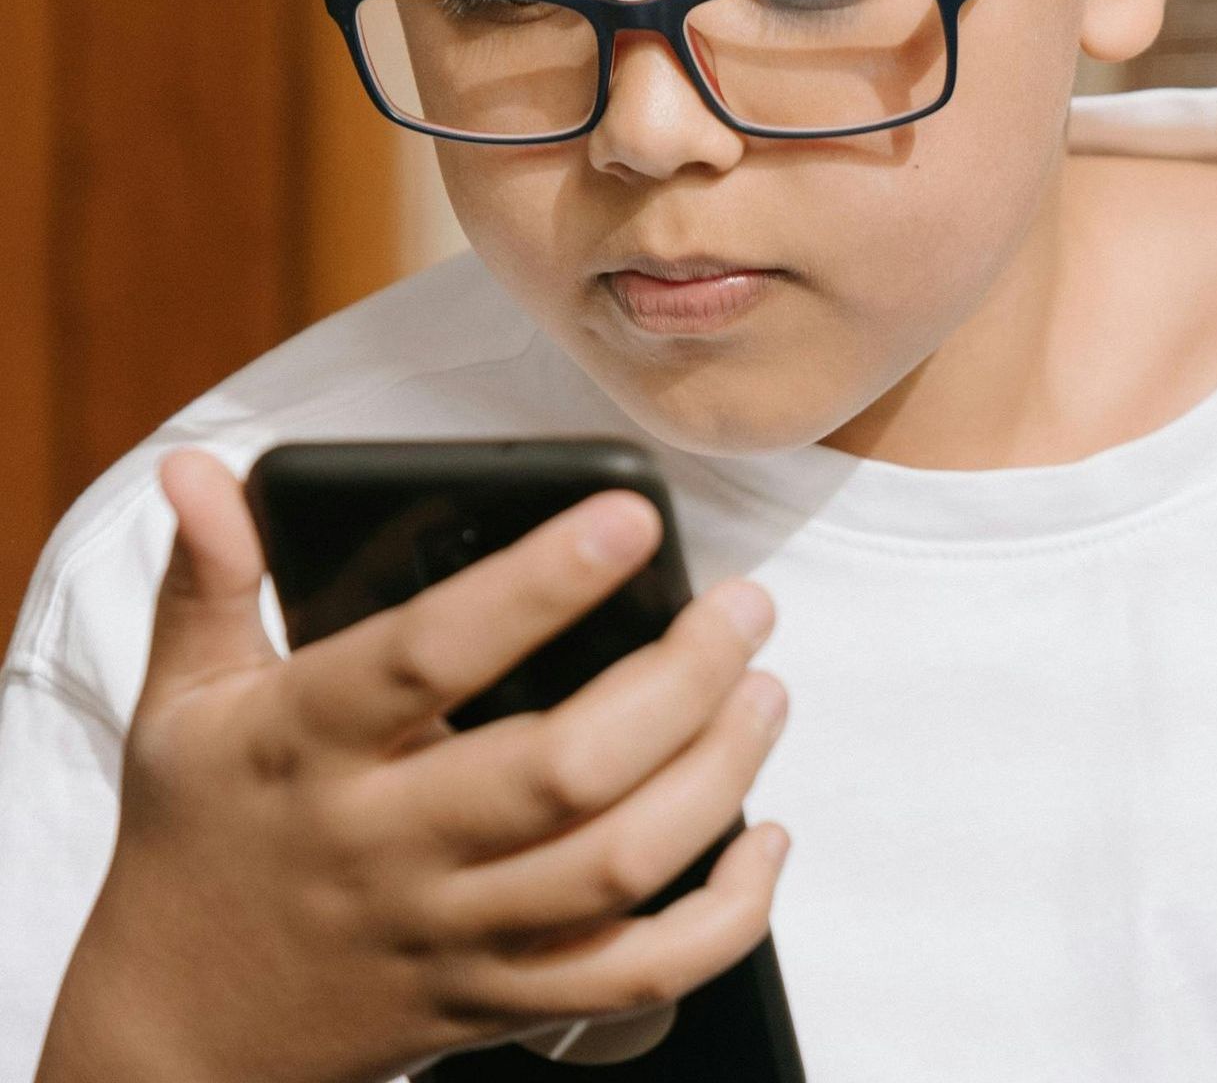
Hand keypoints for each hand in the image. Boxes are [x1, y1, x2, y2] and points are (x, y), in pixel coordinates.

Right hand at [35, 447, 790, 1082]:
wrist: (176, 1041)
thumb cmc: (200, 836)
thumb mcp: (182, 701)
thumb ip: (209, 577)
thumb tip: (200, 466)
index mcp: (312, 747)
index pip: (430, 655)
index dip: (538, 584)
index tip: (629, 517)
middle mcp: (389, 845)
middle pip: (561, 770)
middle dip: (680, 681)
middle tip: (746, 607)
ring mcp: (452, 932)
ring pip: (614, 868)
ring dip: (717, 775)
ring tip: (764, 692)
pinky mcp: (500, 1003)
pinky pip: (634, 975)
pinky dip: (722, 918)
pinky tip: (764, 838)